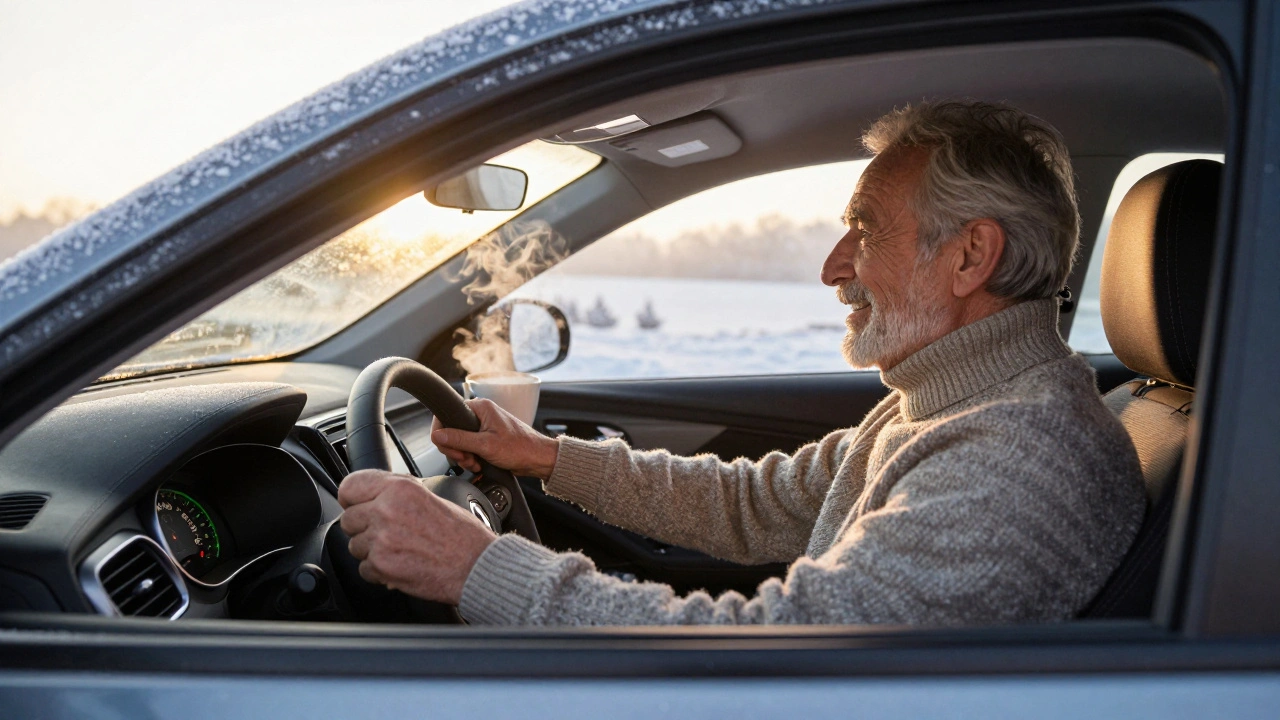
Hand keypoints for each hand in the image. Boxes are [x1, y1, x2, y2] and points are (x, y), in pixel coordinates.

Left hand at [337, 469, 494, 603]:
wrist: (476, 565)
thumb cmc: (462, 534)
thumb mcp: (430, 496)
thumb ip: (396, 493)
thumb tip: (371, 495)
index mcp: (399, 488)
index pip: (350, 487)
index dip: (351, 498)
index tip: (355, 505)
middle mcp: (387, 510)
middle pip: (348, 519)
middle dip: (363, 528)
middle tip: (387, 532)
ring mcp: (382, 539)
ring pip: (354, 546)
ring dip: (371, 551)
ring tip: (399, 549)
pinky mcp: (382, 566)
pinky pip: (364, 569)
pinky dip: (379, 571)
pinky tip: (401, 563)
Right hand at [430, 398, 558, 477]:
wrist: (538, 459)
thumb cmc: (520, 448)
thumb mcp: (485, 445)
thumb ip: (459, 439)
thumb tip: (437, 435)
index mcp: (480, 407)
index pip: (448, 414)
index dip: (444, 434)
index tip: (451, 449)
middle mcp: (481, 414)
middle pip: (451, 430)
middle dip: (456, 449)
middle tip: (466, 459)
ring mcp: (483, 426)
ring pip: (459, 441)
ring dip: (464, 456)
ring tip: (475, 463)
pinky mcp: (486, 438)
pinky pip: (469, 447)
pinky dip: (470, 457)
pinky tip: (478, 464)